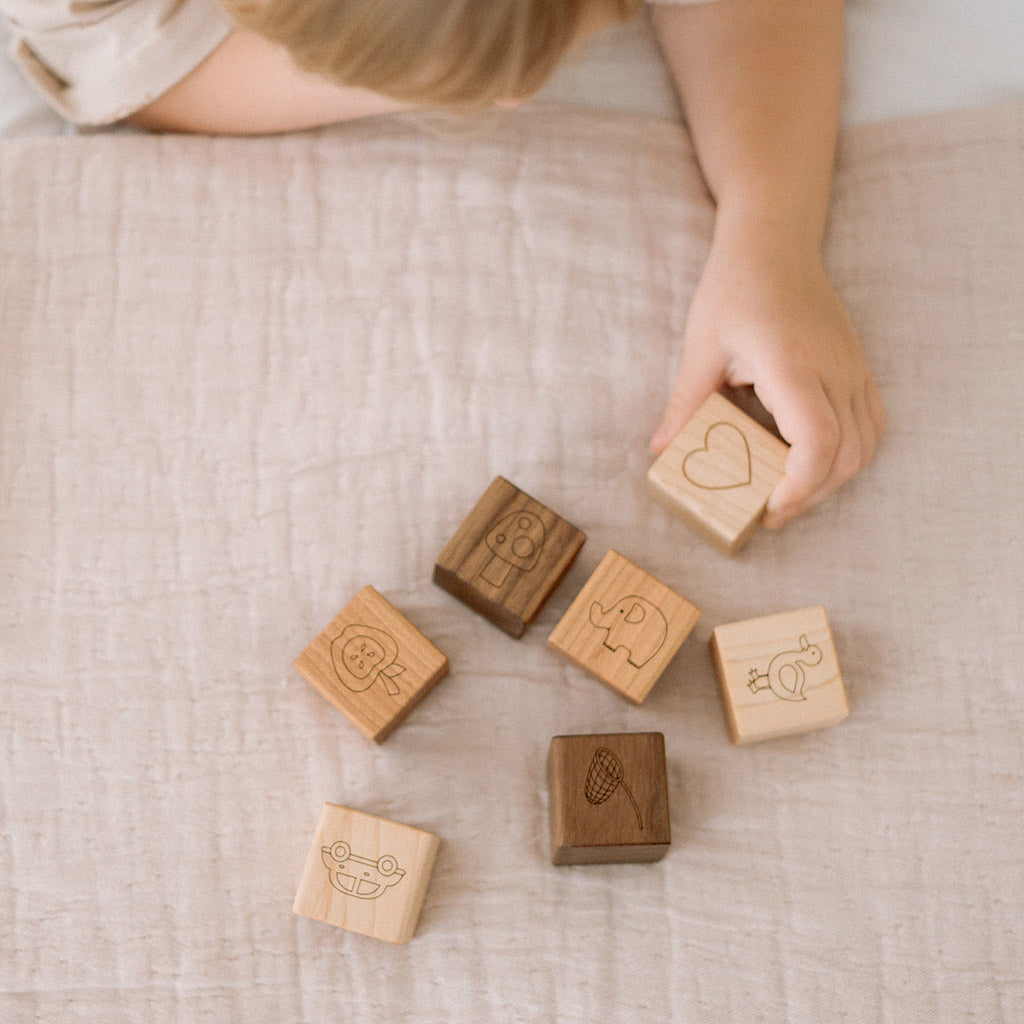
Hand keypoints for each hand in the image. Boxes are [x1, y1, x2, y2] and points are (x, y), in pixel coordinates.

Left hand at [650, 224, 884, 528]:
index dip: (800, 487)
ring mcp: (853, 368)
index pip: (818, 442)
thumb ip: (685, 403)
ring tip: (790, 493)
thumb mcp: (701, 346)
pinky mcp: (858, 368)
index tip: (769, 508)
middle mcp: (834, 370)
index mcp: (793, 365)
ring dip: (832, 479)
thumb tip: (661, 451)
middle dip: (811, 495)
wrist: (774, 244)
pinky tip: (814, 462)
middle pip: (846, 455)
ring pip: (866, 445)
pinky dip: (850, 454)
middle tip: (769, 513)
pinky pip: (872, 424)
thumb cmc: (735, 288)